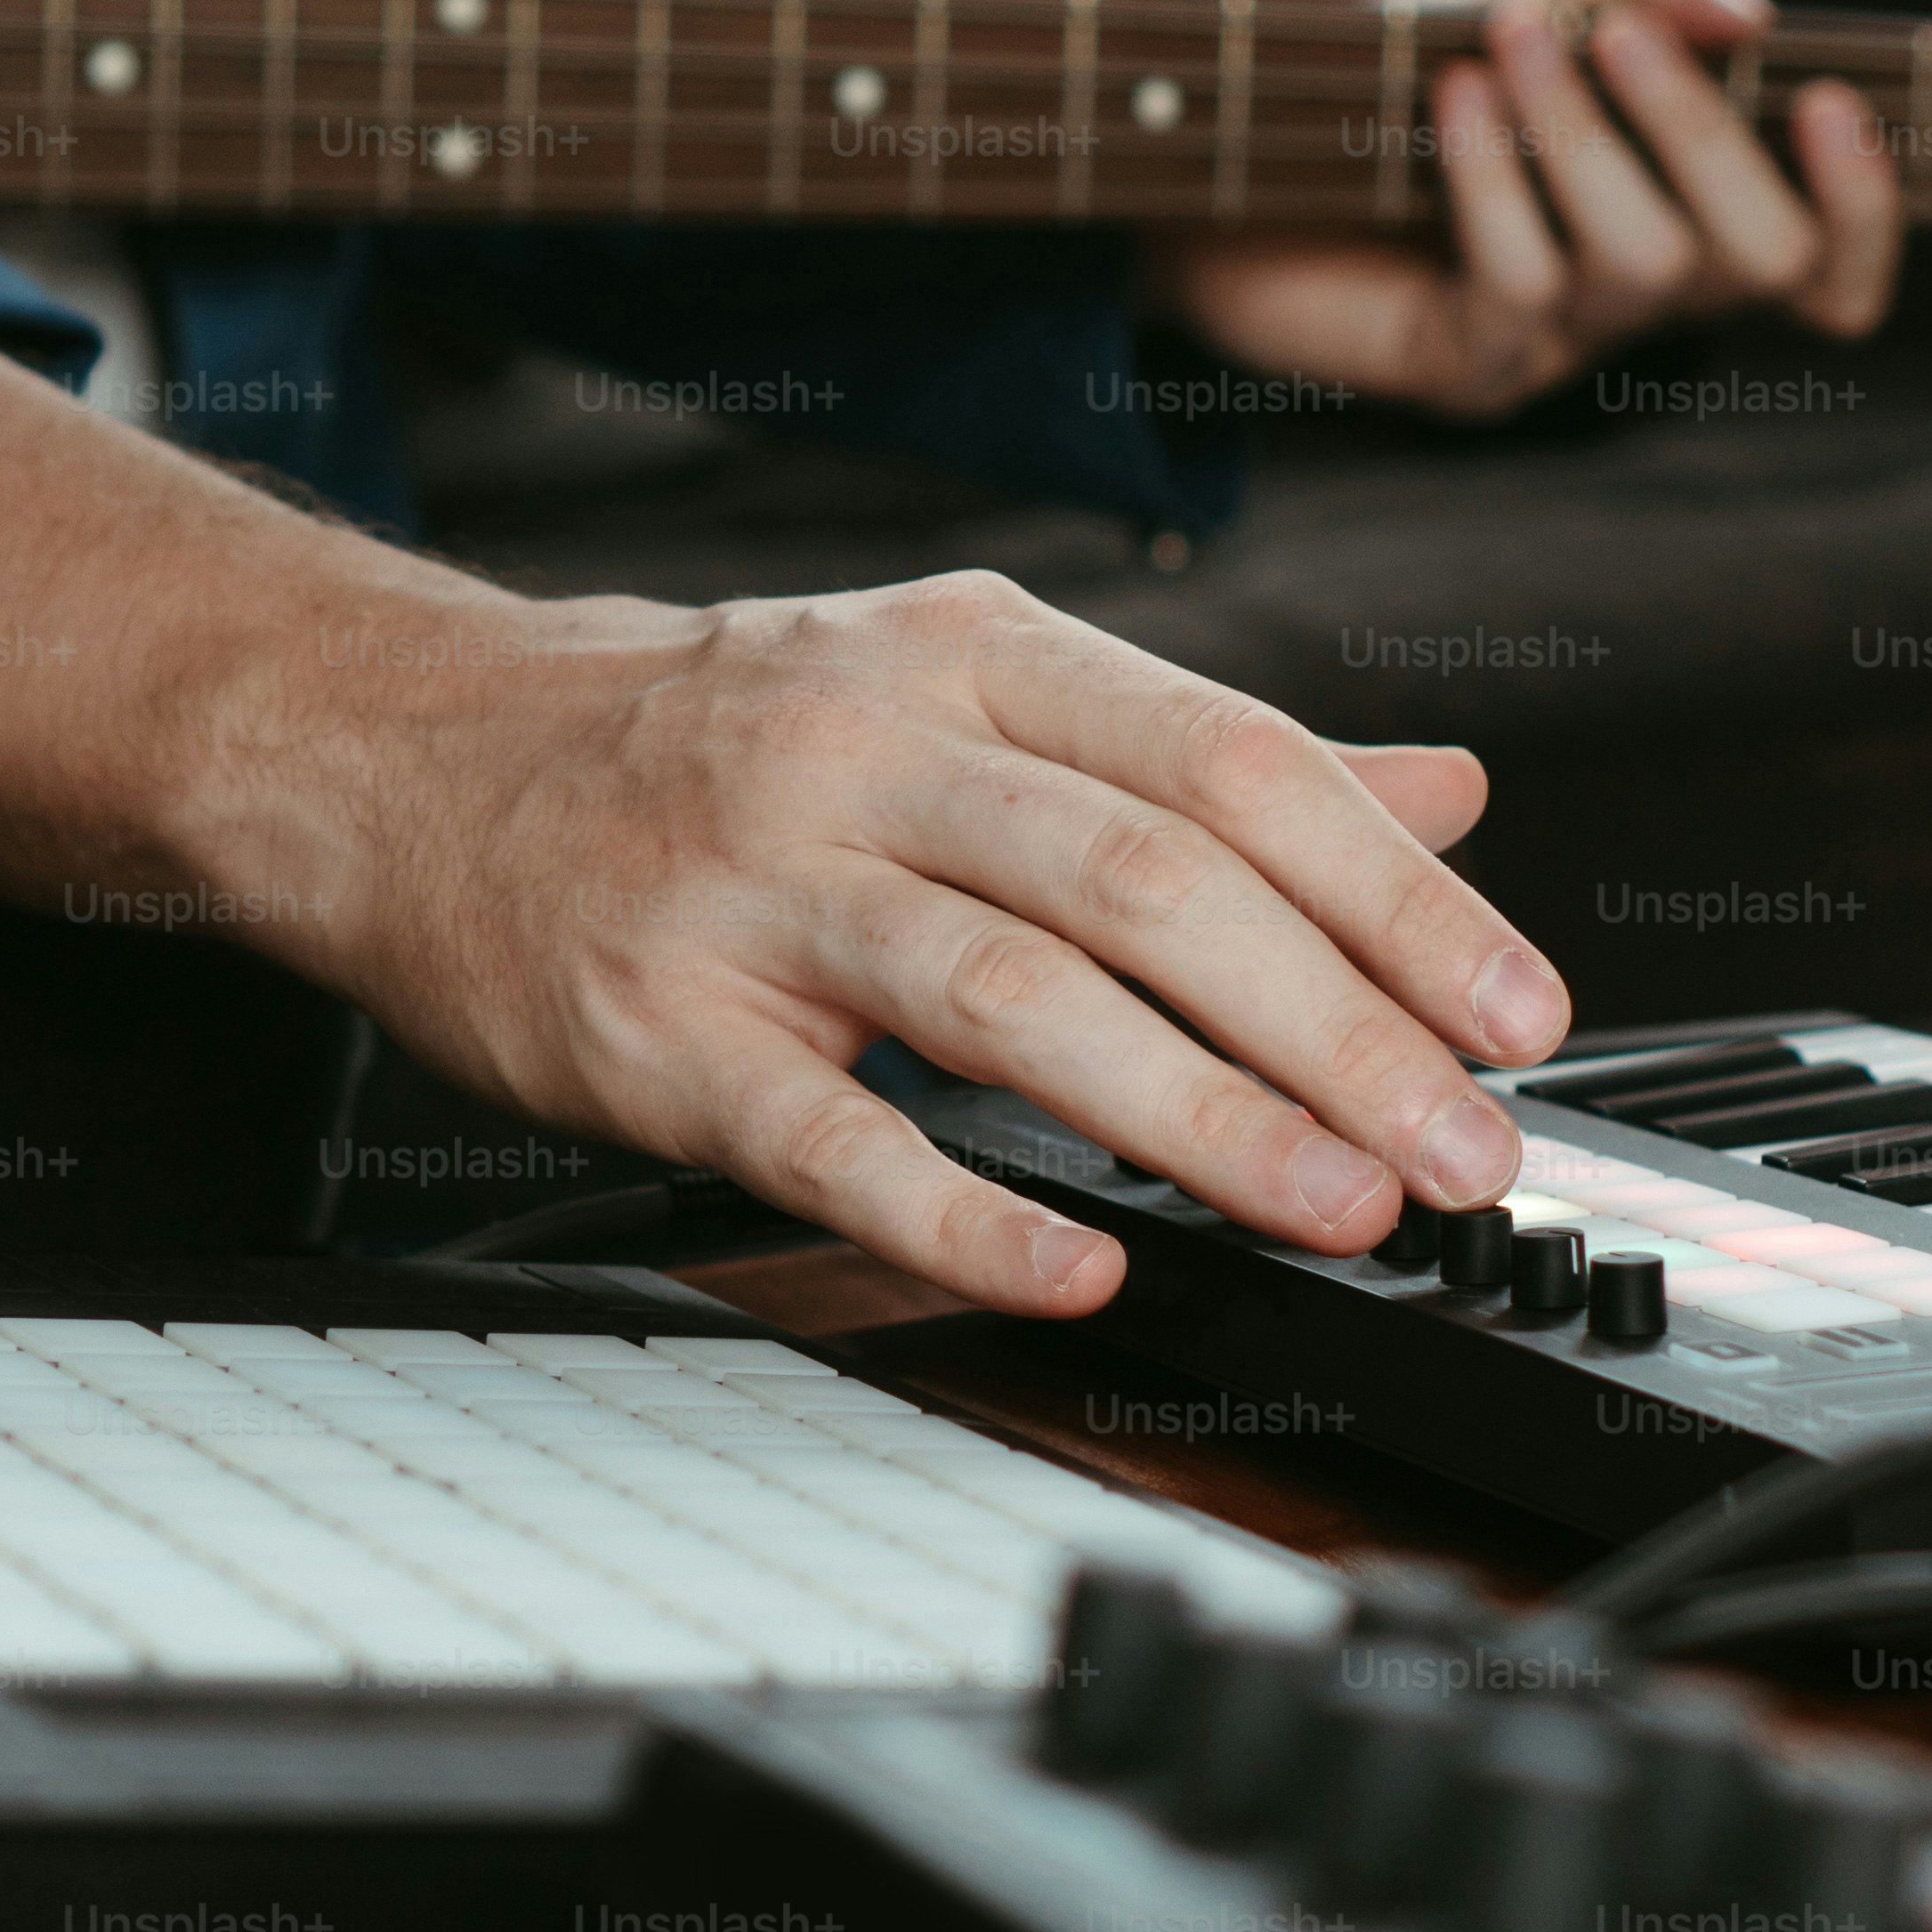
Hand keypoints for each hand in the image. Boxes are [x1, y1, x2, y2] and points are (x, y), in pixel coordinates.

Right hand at [231, 571, 1569, 1315]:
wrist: (416, 759)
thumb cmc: (718, 741)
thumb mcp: (970, 693)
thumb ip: (1211, 754)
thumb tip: (1449, 791)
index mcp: (974, 659)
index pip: (1233, 761)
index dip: (1396, 896)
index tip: (1515, 1013)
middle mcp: (871, 751)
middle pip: (1150, 880)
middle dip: (1341, 1028)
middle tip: (1465, 1150)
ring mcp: (755, 892)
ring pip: (1012, 996)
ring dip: (1202, 1117)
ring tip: (1338, 1210)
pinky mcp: (657, 1031)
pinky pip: (826, 1135)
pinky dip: (963, 1210)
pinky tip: (1077, 1272)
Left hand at [1149, 0, 1904, 416]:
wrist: (1229, 142)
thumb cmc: (1401, 69)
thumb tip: (1753, 18)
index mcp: (1687, 211)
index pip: (1831, 267)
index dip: (1869, 207)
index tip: (1829, 99)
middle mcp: (1642, 297)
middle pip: (1762, 259)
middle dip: (1705, 132)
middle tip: (1619, 33)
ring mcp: (1559, 346)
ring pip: (1647, 265)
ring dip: (1587, 137)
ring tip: (1508, 41)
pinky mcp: (1466, 368)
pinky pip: (1526, 285)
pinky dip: (1497, 175)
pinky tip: (1448, 97)